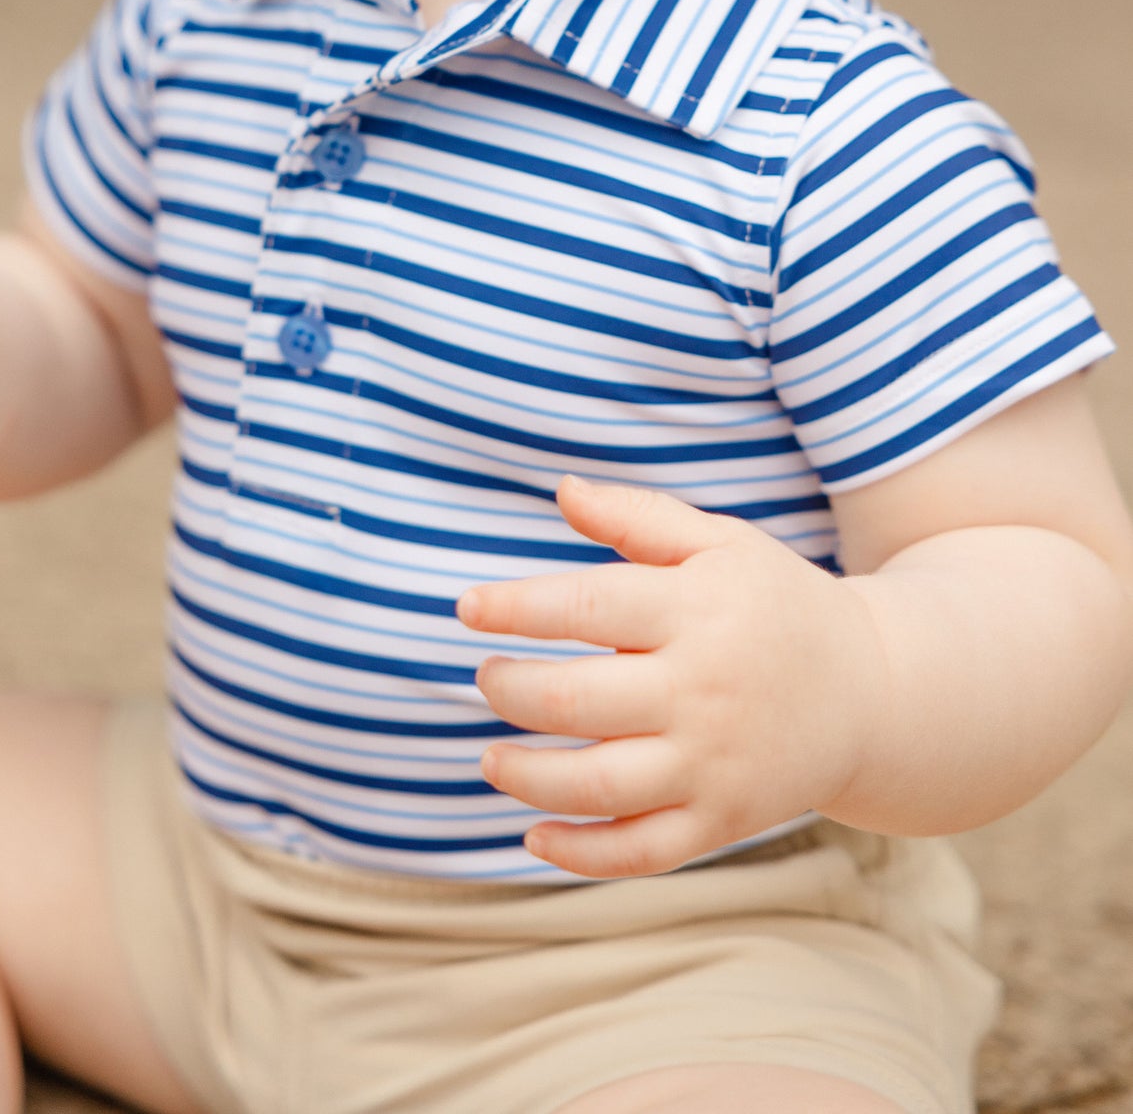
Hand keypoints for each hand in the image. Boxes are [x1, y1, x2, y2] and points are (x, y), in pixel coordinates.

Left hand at [457, 475, 886, 875]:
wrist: (875, 692)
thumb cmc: (776, 604)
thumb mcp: (723, 542)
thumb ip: (640, 516)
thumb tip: (561, 489)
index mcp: (697, 610)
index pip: (587, 606)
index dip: (516, 607)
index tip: (467, 608)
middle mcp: (702, 690)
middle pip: (578, 700)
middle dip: (511, 692)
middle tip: (485, 679)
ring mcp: (713, 764)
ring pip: (599, 785)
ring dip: (527, 776)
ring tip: (490, 757)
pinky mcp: (722, 821)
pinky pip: (640, 850)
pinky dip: (580, 853)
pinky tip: (534, 832)